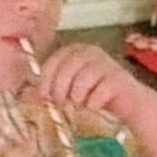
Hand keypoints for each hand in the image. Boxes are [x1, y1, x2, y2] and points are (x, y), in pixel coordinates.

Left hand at [32, 42, 146, 128]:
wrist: (128, 102)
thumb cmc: (95, 94)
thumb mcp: (69, 89)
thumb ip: (51, 88)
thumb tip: (28, 96)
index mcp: (77, 50)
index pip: (56, 58)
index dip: (46, 78)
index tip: (42, 96)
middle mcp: (92, 52)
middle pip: (67, 68)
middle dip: (60, 89)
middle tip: (61, 103)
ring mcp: (106, 63)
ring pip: (82, 80)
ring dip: (77, 97)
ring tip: (79, 104)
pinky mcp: (118, 79)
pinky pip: (98, 93)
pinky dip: (92, 103)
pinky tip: (94, 106)